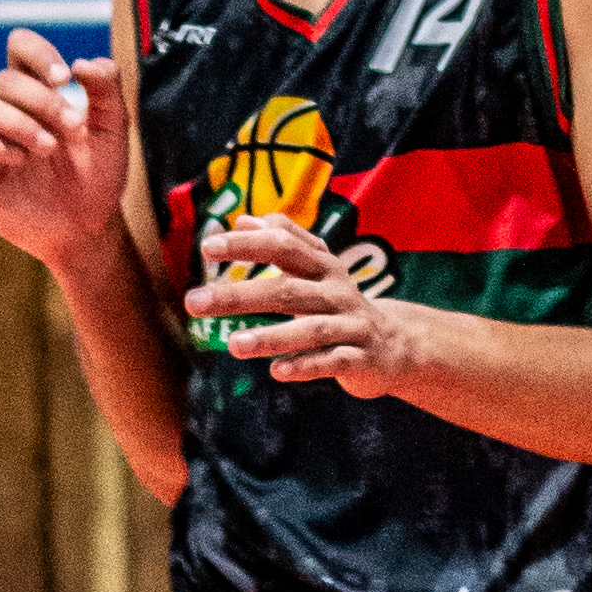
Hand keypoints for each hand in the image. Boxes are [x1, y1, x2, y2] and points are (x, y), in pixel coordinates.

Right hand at [0, 29, 129, 262]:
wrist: (87, 227)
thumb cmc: (98, 176)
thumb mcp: (114, 129)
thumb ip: (107, 88)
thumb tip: (81, 62)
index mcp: (41, 91)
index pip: (21, 48)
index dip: (37, 53)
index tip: (64, 79)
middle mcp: (11, 109)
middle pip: (6, 79)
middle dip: (42, 101)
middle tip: (73, 128)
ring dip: (20, 123)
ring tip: (49, 150)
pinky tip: (21, 160)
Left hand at [184, 214, 403, 393]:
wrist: (396, 344)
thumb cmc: (340, 304)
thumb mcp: (317, 269)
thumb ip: (284, 241)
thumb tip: (243, 220)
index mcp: (323, 265)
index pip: (283, 245)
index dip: (247, 244)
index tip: (207, 248)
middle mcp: (337, 291)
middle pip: (287, 289)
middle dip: (239, 295)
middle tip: (195, 303)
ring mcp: (351, 325)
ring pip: (311, 329)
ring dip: (271, 337)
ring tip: (233, 345)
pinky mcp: (361, 358)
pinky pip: (333, 362)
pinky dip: (306, 366)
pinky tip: (276, 371)